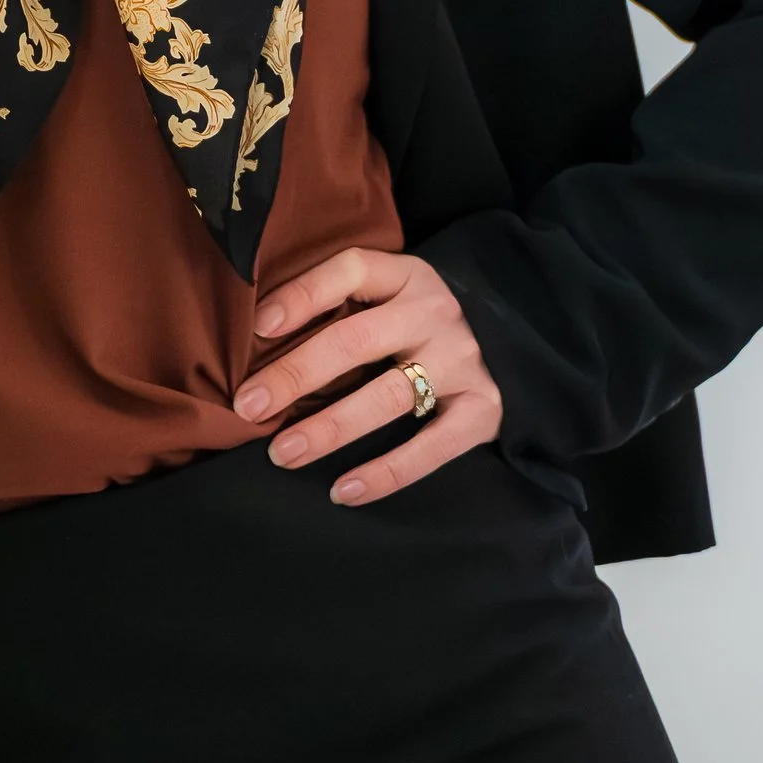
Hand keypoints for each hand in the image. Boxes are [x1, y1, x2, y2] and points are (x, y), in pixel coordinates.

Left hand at [232, 245, 502, 504]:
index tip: (258, 328)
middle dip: (296, 375)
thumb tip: (257, 343)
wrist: (514, 345)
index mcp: (407, 276)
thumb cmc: (422, 326)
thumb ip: (342, 307)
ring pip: (387, 396)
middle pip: (356, 341)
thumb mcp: (392, 296)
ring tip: (282, 453)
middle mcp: (435, 313)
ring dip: (329, 428)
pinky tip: (343, 491)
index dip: (302, 296)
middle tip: (249, 407)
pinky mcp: (483, 409)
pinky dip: (385, 473)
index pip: (350, 271)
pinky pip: (430, 447)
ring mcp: (462, 361)